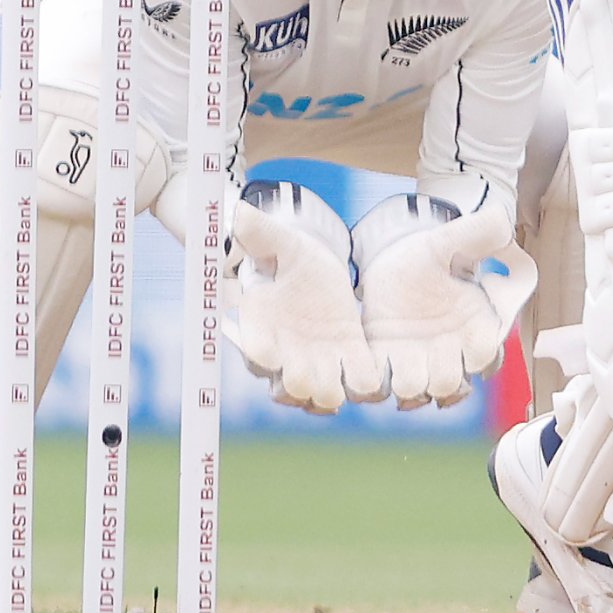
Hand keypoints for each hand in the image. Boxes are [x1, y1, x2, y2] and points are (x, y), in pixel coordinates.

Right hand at [225, 185, 382, 413]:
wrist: (319, 269)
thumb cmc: (292, 256)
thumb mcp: (283, 243)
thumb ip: (260, 233)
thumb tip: (238, 214)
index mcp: (261, 329)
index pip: (255, 354)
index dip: (264, 358)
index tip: (274, 355)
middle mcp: (285, 356)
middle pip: (286, 389)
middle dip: (301, 386)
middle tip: (317, 376)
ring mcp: (316, 363)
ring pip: (317, 398)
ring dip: (330, 394)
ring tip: (343, 386)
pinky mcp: (348, 360)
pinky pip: (354, 386)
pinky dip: (364, 387)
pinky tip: (375, 379)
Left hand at [355, 192, 536, 408]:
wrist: (392, 258)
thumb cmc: (430, 252)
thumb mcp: (450, 239)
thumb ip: (478, 233)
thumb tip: (502, 220)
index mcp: (474, 326)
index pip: (485, 356)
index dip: (477, 353)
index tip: (463, 336)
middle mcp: (448, 351)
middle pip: (450, 385)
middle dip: (440, 377)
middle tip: (426, 355)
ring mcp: (415, 359)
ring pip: (416, 394)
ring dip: (407, 385)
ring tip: (398, 366)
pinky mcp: (383, 360)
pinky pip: (379, 386)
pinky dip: (375, 382)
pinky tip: (372, 365)